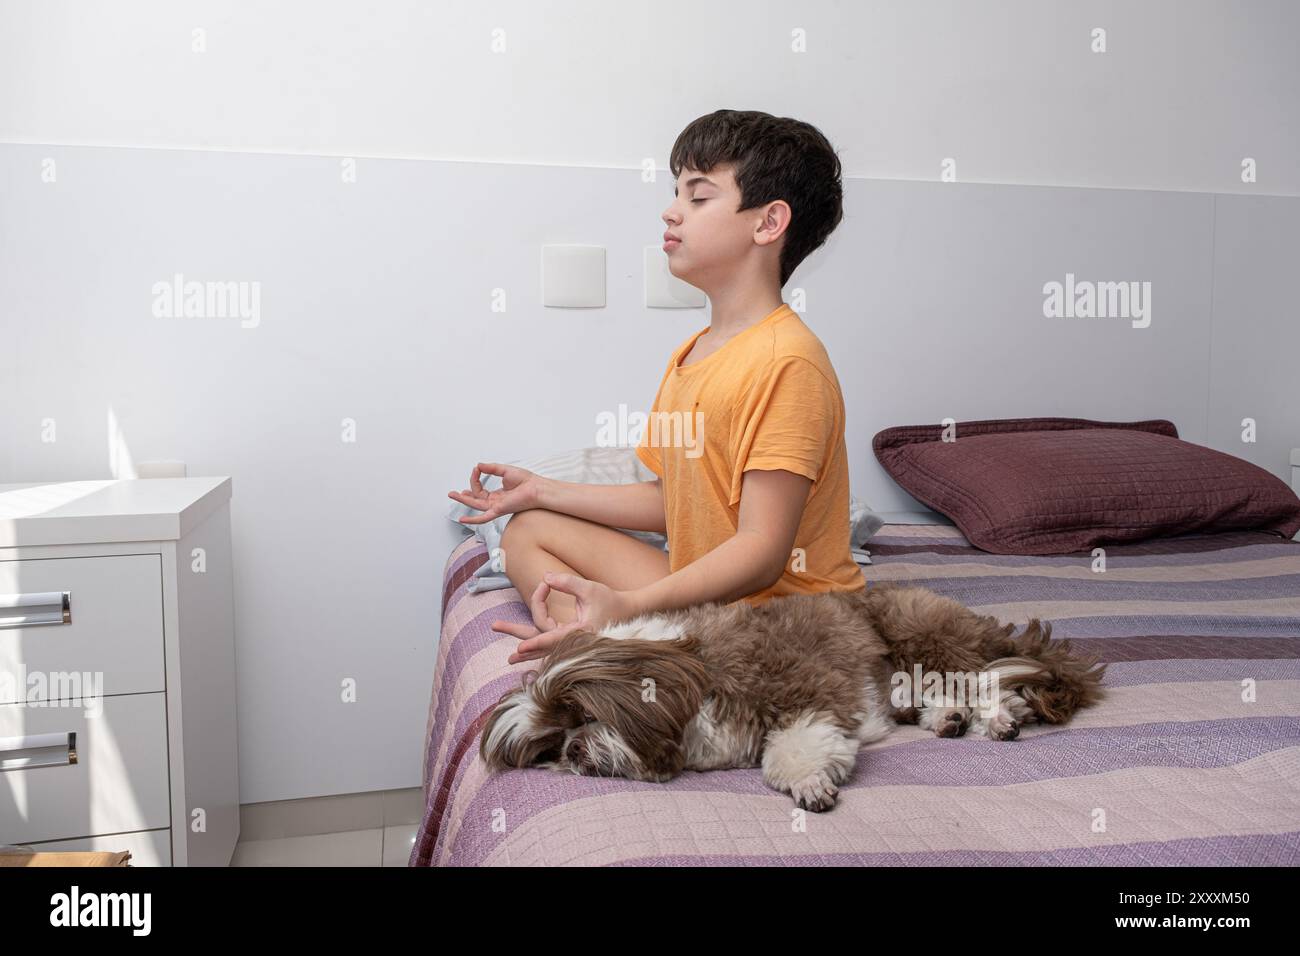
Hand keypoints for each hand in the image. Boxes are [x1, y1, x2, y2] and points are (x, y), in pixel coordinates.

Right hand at [448, 462, 545, 524]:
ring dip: (464, 500)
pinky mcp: (499, 510)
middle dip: (463, 496)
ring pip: (476, 505)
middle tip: (452, 493)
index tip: (476, 469)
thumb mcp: (505, 470)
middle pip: (475, 499)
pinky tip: (463, 519)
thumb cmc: (527, 481)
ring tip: (452, 495)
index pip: (480, 489)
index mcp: (498, 495)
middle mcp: (496, 502)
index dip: (475, 478)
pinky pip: (483, 517)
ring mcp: (496, 507)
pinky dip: (473, 519)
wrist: (536, 488)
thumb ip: (491, 468)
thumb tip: (479, 465)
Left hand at [491, 572, 641, 663]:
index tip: (519, 649)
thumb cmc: (611, 600)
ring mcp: (572, 643)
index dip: (535, 643)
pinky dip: (538, 646)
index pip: (552, 638)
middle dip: (521, 642)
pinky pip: (550, 644)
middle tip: (502, 645)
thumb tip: (545, 577)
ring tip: (510, 658)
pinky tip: (526, 651)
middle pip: (542, 644)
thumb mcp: (590, 588)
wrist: (628, 612)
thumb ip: (567, 582)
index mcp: (579, 632)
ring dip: (527, 649)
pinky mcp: (571, 640)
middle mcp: (574, 642)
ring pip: (545, 646)